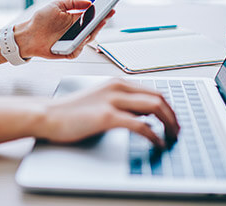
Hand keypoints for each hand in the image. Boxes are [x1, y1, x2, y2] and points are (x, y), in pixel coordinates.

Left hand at [14, 0, 114, 59]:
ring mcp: (73, 42)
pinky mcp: (68, 51)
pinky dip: (80, 46)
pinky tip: (81, 39)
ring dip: (92, 33)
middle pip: (93, 28)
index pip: (92, 16)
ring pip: (88, 39)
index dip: (102, 13)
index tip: (110, 8)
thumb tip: (89, 2)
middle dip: (101, 23)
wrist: (28, 35)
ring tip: (95, 25)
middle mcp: (76, 31)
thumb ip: (73, 2)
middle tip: (105, 17)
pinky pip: (77, 50)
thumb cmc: (40, 20)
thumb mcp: (57, 5)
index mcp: (75, 19)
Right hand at [34, 79, 179, 147]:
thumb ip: (122, 103)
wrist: (49, 115)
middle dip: (173, 115)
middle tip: (177, 130)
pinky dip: (154, 135)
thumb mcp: (101, 99)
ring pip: (155, 107)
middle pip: (159, 97)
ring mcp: (113, 100)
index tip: (173, 120)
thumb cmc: (72, 111)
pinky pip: (140, 125)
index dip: (168, 107)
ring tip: (172, 136)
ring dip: (169, 123)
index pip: (153, 91)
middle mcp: (118, 87)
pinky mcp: (107, 116)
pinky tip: (157, 142)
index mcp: (117, 83)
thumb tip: (144, 114)